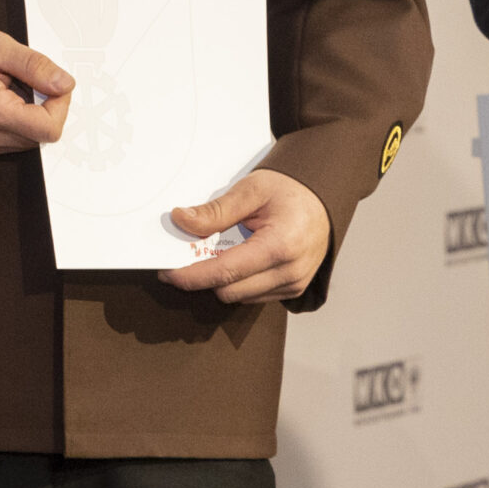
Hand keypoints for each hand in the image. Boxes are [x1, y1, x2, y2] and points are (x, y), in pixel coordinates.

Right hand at [0, 22, 73, 156]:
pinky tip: (2, 99)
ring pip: (28, 141)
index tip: (52, 83)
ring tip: (10, 88)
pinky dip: (17, 122)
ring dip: (31, 116)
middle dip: (45, 108)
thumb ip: (34, 66)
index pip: (48, 129)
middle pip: (40, 137)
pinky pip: (12, 141)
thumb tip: (64, 84)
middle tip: (27, 80)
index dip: (60, 105)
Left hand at [159, 169, 330, 304]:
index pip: (226, 272)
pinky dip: (236, 282)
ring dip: (219, 281)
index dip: (192, 275)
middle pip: (229, 290)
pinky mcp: (293, 289)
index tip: (167, 272)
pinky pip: (253, 296)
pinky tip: (230, 260)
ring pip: (239, 297)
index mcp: (280, 246)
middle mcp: (290, 272)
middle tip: (182, 256)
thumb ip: (215, 210)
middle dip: (202, 277)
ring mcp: (294, 284)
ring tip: (209, 254)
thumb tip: (181, 220)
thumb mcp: (250, 190)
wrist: (321, 199)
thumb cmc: (289, 191)